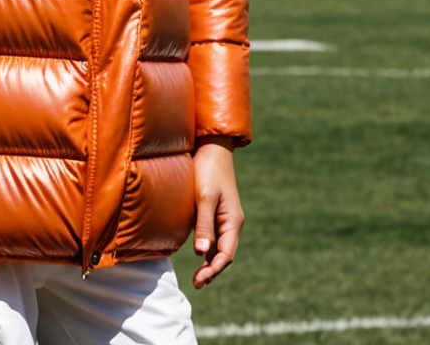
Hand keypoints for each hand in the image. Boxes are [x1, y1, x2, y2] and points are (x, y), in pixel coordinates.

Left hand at [192, 139, 243, 287]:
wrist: (211, 146)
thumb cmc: (208, 169)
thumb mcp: (205, 197)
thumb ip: (204, 225)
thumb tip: (201, 254)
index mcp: (233, 221)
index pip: (226, 254)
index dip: (213, 270)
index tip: (199, 281)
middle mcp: (231, 222)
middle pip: (224, 254)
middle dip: (212, 270)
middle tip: (197, 284)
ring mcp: (224, 216)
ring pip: (219, 246)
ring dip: (210, 262)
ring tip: (198, 277)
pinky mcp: (215, 210)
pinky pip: (214, 235)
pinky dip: (207, 248)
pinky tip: (199, 254)